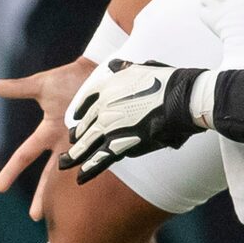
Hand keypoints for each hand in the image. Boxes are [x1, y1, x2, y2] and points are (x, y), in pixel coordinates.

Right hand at [0, 58, 97, 219]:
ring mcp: (85, 142)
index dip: (12, 170)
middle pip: (50, 174)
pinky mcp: (103, 139)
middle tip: (37, 217)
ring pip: (74, 173)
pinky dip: (96, 174)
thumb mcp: (42, 85)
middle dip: (43, 195)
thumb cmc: (71, 78)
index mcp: (49, 131)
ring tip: (67, 214)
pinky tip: (98, 196)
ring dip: (69, 193)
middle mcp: (65, 142)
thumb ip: (16, 89)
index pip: (26, 154)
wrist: (101, 70)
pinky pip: (99, 160)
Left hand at [62, 59, 205, 179]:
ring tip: (63, 164)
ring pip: (86, 143)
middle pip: (85, 124)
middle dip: (76, 135)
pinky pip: (100, 159)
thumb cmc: (167, 82)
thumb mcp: (141, 68)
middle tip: (71, 143)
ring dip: (74, 155)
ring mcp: (109, 126)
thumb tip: (114, 65)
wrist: (180, 99)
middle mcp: (103, 106)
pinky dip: (89, 170)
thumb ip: (124, 68)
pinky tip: (80, 178)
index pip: (87, 99)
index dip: (80, 110)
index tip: (75, 118)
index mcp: (107, 86)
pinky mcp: (120, 143)